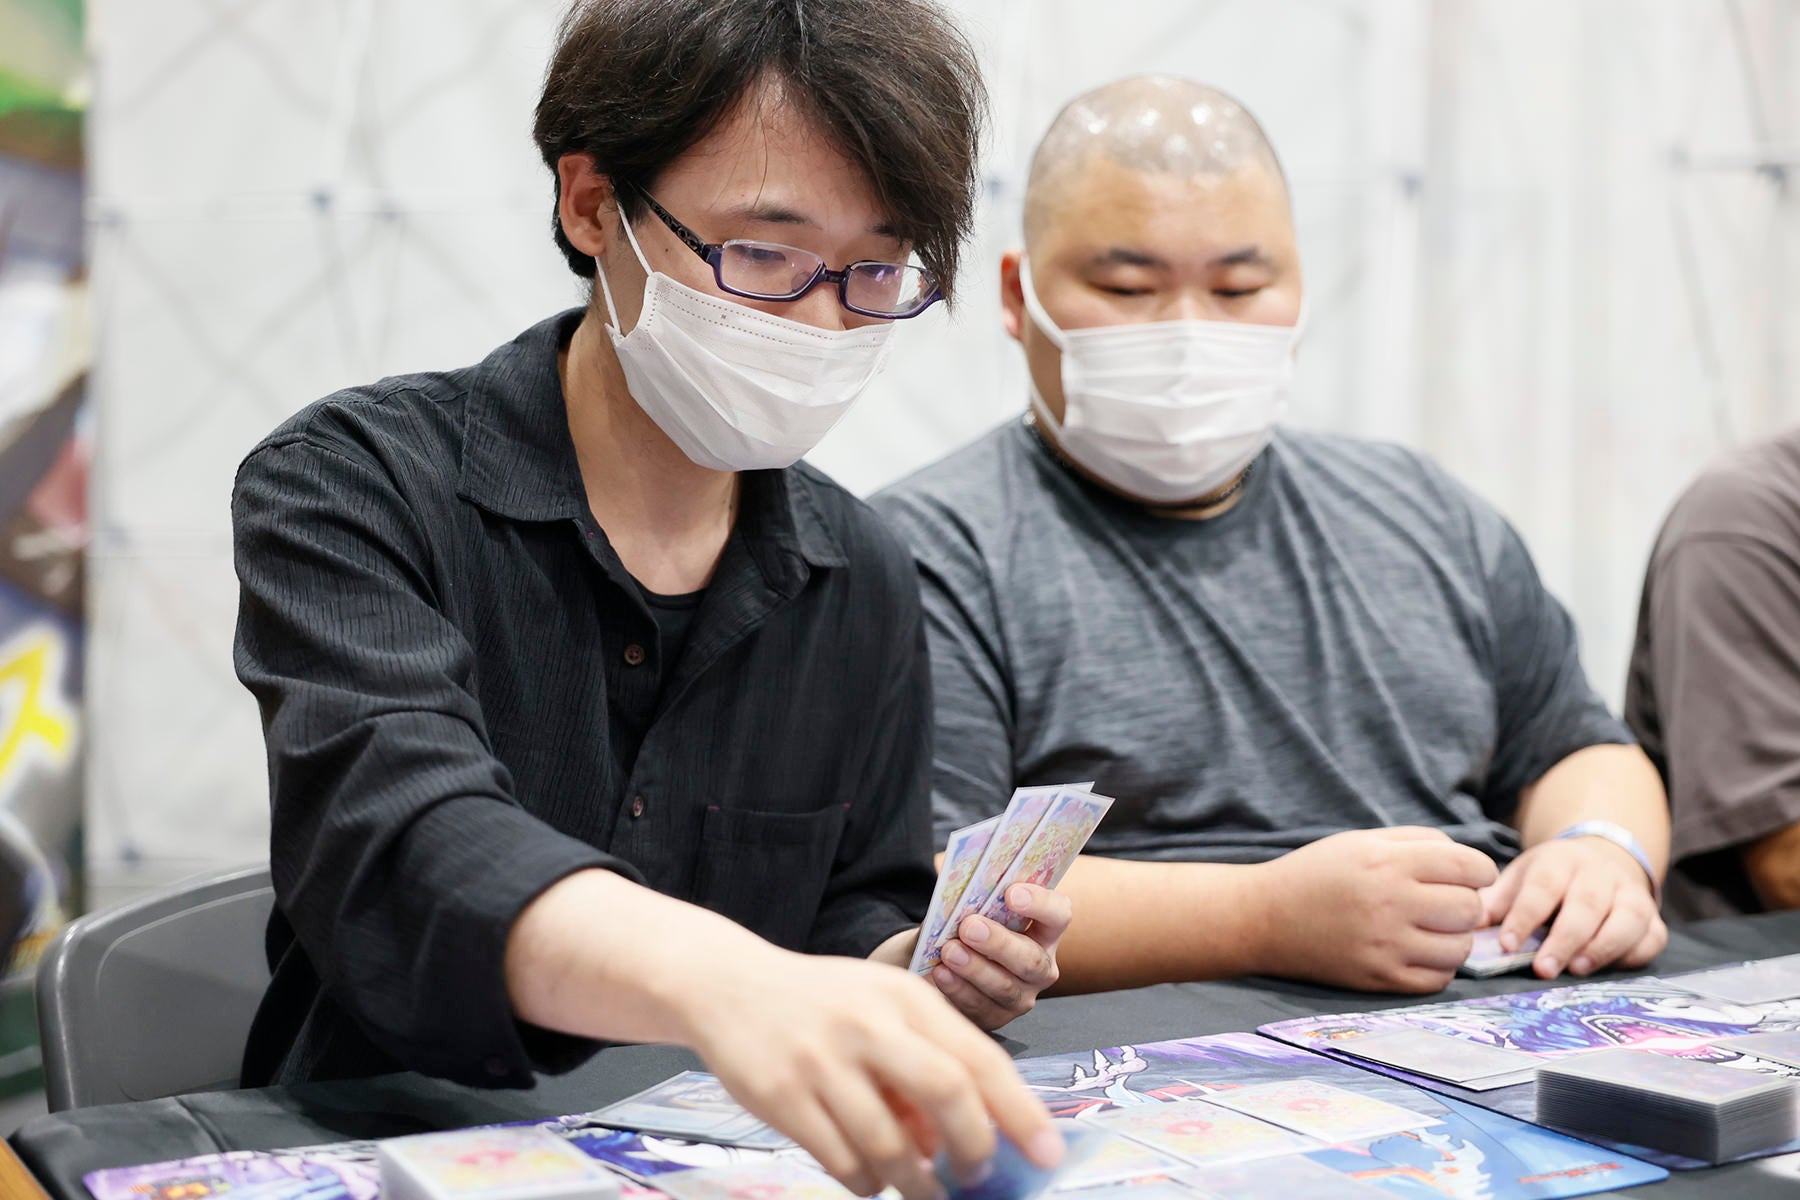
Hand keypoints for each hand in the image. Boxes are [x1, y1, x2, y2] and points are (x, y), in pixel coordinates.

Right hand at [683, 948, 1061, 1199]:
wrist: (727, 986)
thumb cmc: (822, 1005)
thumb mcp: (880, 1009)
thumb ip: (924, 1063)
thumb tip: (956, 1144)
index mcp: (905, 996)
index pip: (980, 1059)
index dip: (1021, 1113)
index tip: (1049, 1155)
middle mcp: (869, 1023)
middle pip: (946, 1094)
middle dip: (973, 1149)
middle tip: (975, 1178)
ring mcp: (823, 1060)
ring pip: (891, 1145)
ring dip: (915, 1183)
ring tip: (920, 1190)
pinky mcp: (782, 1096)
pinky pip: (843, 1161)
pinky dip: (866, 1182)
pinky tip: (869, 1178)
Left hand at [929, 884, 1069, 1029]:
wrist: (939, 961)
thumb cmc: (965, 927)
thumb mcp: (975, 909)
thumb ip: (978, 901)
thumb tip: (963, 892)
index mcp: (1045, 930)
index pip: (1058, 914)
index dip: (1041, 903)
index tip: (1011, 893)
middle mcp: (1041, 965)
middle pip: (1032, 958)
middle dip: (999, 943)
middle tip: (969, 927)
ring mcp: (1022, 995)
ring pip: (1005, 987)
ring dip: (975, 968)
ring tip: (949, 951)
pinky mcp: (996, 1016)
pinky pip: (980, 1006)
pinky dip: (958, 988)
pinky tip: (942, 973)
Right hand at [1257, 827, 1498, 992]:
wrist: (1264, 918)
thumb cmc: (1317, 873)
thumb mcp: (1363, 841)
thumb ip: (1419, 841)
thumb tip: (1471, 863)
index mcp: (1388, 862)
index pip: (1469, 866)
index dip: (1482, 870)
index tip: (1472, 875)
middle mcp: (1390, 903)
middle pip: (1470, 909)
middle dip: (1468, 904)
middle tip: (1448, 902)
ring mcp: (1384, 945)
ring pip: (1459, 949)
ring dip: (1456, 938)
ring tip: (1434, 929)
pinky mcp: (1377, 978)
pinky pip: (1437, 980)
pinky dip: (1438, 967)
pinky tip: (1420, 951)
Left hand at [1479, 836, 1666, 978]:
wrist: (1601, 858)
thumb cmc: (1550, 879)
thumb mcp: (1520, 879)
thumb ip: (1496, 903)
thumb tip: (1466, 927)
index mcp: (1559, 860)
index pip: (1542, 886)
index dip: (1524, 916)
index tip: (1507, 945)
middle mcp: (1599, 874)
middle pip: (1586, 904)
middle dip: (1565, 939)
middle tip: (1544, 969)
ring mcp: (1630, 894)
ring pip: (1626, 919)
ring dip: (1603, 947)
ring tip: (1577, 970)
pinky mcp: (1652, 917)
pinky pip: (1652, 937)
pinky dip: (1635, 954)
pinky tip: (1611, 969)